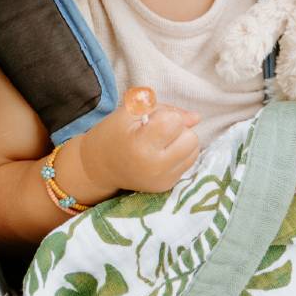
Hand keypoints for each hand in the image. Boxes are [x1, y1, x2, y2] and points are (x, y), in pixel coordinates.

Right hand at [77, 94, 200, 195]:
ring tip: (160, 143)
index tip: (149, 121)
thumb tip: (196, 118)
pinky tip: (161, 155)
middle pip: (191, 138)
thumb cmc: (113, 134)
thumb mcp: (131, 111)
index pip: (176, 121)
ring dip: (182, 142)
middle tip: (157, 132)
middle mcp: (155, 167)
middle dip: (179, 130)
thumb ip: (166, 109)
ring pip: (194, 151)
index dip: (166, 116)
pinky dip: (179, 155)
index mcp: (142, 146)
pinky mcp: (167, 186)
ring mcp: (163, 180)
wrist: (98, 167)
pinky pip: (188, 163)